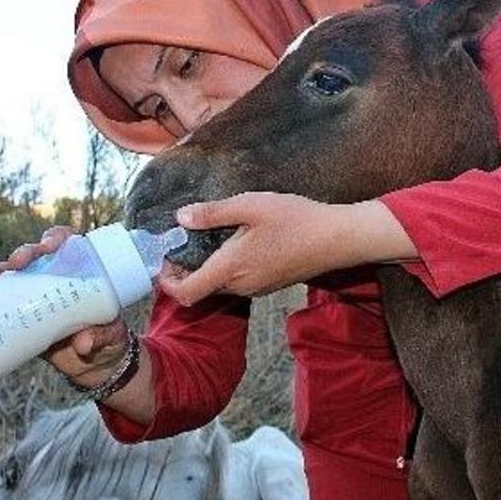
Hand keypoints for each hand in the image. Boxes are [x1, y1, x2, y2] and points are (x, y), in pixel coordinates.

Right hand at [0, 226, 129, 385]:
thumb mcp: (113, 335)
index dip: (56, 239)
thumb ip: (104, 336)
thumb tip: (83, 342)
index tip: (50, 246)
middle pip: (35, 257)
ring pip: (10, 277)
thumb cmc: (110, 338)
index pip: (67, 244)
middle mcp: (54, 278)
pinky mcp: (20, 318)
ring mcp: (34, 297)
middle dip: (23, 253)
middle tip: (17, 263)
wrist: (97, 364)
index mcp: (80, 271)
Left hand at [159, 193, 417, 305]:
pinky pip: (237, 281)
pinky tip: (235, 241)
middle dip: (185, 269)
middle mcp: (241, 285)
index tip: (162, 260)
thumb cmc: (296, 219)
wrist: (338, 239)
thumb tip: (181, 218)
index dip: (166, 282)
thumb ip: (213, 213)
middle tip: (180, 239)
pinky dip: (226, 267)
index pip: (186, 293)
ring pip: (220, 284)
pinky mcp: (269, 284)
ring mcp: (257, 288)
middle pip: (200, 288)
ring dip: (207, 266)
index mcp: (231, 268)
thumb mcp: (251, 206)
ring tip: (207, 235)